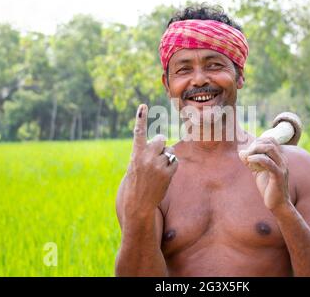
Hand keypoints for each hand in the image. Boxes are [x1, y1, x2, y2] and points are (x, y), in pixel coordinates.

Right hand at [117, 104, 177, 222]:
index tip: (143, 106)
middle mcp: (146, 157)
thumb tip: (162, 145)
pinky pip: (175, 162)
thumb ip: (145, 153)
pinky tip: (164, 176)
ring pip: (169, 151)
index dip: (141, 118)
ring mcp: (157, 165)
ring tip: (157, 170)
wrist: (138, 203)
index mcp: (136, 153)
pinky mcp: (167, 173)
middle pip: (161, 140)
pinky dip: (171, 167)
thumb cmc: (136, 183)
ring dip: (166, 158)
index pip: (139, 132)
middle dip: (161, 145)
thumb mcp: (135, 165)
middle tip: (156, 156)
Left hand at [239, 137, 289, 210]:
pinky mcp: (278, 175)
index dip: (258, 141)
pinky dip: (257, 158)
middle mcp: (283, 160)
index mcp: (279, 158)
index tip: (249, 150)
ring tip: (247, 157)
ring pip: (270, 148)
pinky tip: (249, 160)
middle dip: (255, 144)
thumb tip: (241, 152)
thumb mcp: (258, 172)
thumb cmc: (268, 188)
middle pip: (270, 142)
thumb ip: (251, 162)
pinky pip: (268, 162)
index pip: (270, 140)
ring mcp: (282, 167)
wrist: (277, 204)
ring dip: (255, 149)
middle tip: (247, 154)